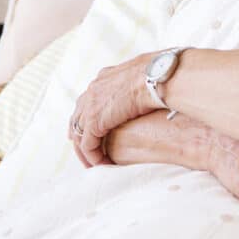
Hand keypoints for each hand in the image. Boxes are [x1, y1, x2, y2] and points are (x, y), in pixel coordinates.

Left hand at [69, 51, 155, 166]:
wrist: (157, 77)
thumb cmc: (160, 74)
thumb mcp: (145, 74)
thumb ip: (138, 82)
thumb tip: (153, 86)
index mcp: (104, 78)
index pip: (89, 99)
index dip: (89, 115)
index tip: (93, 129)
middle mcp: (93, 90)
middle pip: (78, 116)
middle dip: (80, 134)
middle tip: (86, 150)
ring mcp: (90, 106)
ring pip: (79, 134)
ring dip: (86, 151)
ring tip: (95, 164)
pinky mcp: (94, 122)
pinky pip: (88, 145)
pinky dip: (93, 157)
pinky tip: (102, 164)